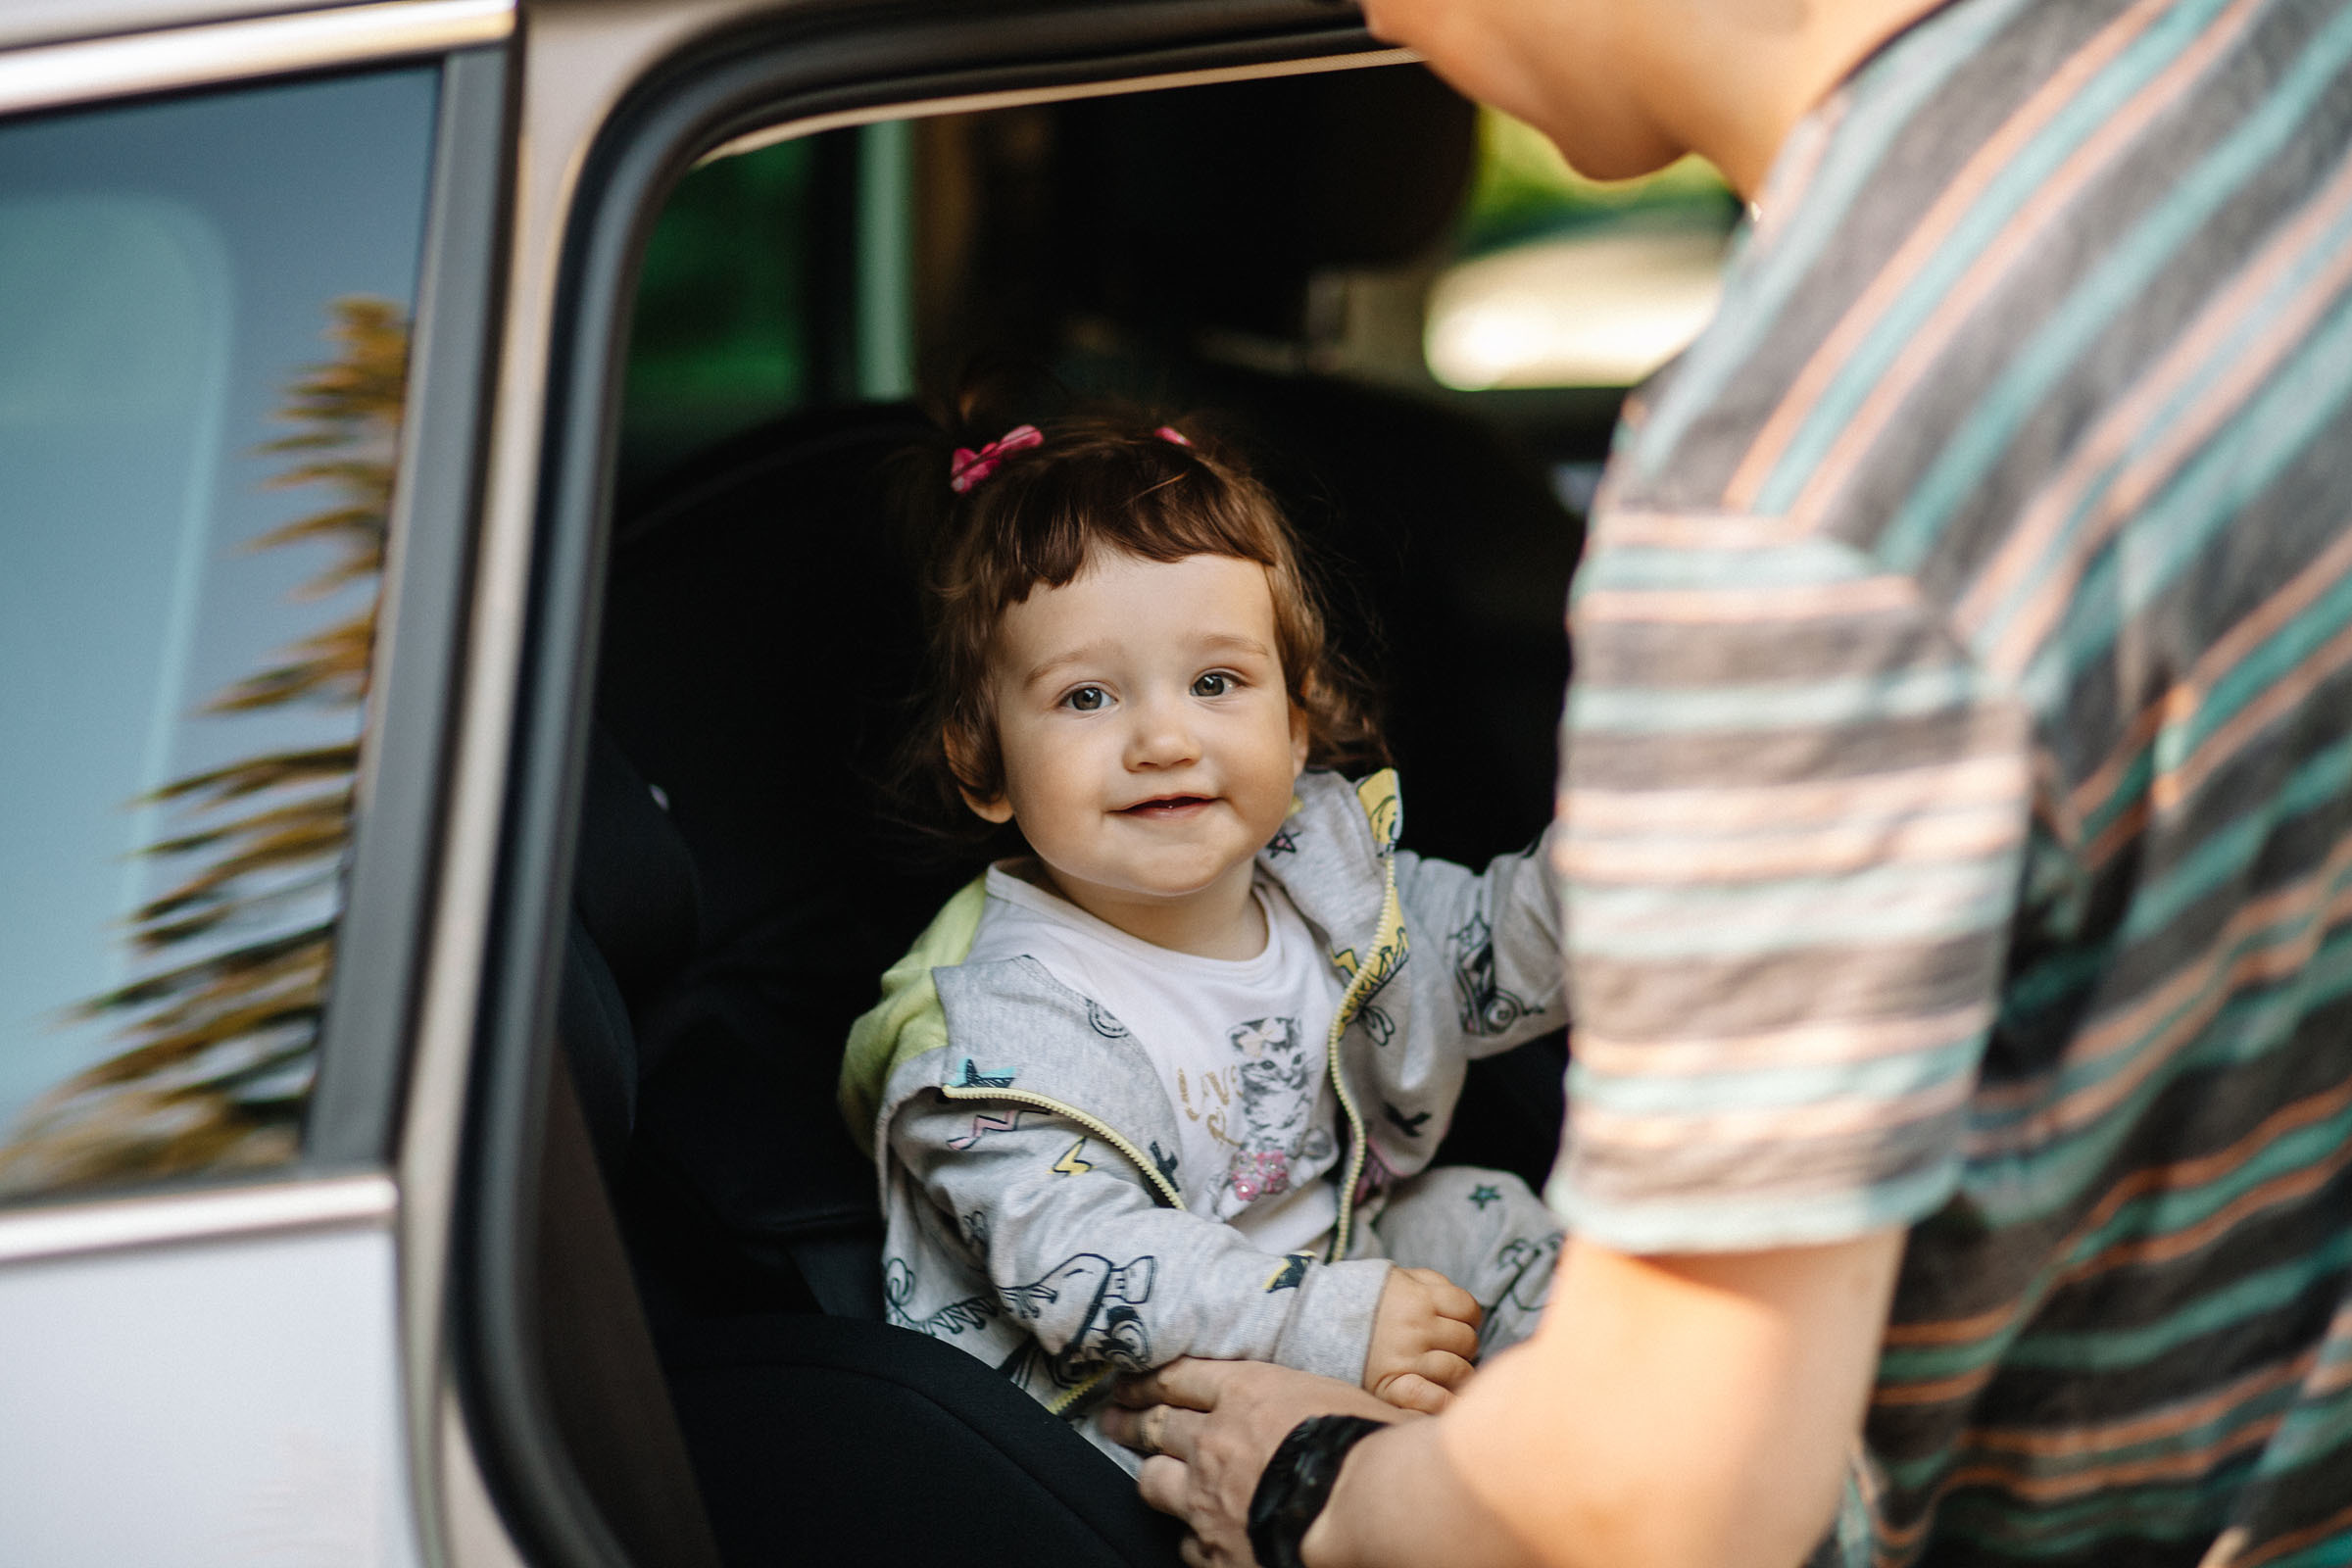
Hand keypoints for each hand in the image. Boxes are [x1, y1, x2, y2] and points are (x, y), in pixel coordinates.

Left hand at [1103, 1359, 1397, 1567]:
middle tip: (1115, 1417)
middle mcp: (1215, 1440)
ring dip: (1150, 1474)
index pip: (1184, 1377)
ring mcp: (1207, 1498)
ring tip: (1145, 1473)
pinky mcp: (1214, 1549)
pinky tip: (1197, 1539)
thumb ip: (1315, 1400)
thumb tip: (1331, 1404)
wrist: (1366, 1508)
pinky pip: (1185, 1542)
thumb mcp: (1345, 1399)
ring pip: (1154, 1481)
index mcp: (1248, 1392)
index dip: (1153, 1377)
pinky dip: (1191, 1538)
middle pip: (1155, 1425)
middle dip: (1131, 1419)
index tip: (1134, 1379)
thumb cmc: (1373, 1447)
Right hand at [1362, 1266, 1480, 1413]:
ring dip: (1459, 1374)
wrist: (1318, 1317)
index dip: (1468, 1317)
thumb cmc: (1365, 1297)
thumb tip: (1465, 1307)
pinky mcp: (1392, 1385)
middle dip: (1463, 1345)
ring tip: (1446, 1372)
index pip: (1468, 1309)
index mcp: (1419, 1298)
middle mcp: (1416, 1328)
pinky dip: (1445, 1403)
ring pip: (1458, 1371)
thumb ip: (1433, 1283)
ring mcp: (1406, 1359)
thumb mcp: (1398, 1277)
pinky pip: (1431, 1399)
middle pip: (1467, 1341)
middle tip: (1448, 1348)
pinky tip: (1450, 1402)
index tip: (1458, 1323)